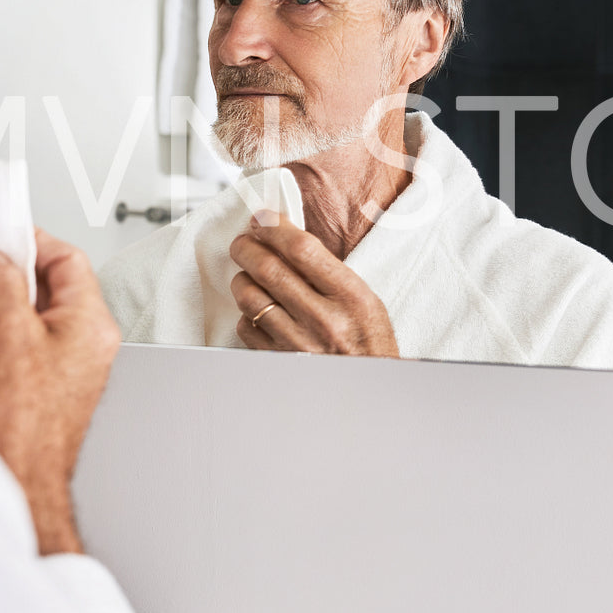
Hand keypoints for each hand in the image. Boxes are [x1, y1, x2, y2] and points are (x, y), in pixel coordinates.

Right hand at [0, 229, 119, 555]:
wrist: (14, 483)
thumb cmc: (19, 423)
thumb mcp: (5, 333)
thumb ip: (2, 284)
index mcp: (92, 325)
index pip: (69, 259)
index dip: (32, 241)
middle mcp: (86, 346)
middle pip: (52, 286)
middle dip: (11, 272)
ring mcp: (65, 370)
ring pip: (33, 317)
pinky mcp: (41, 391)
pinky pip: (21, 346)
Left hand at [228, 213, 399, 357]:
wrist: (369, 392)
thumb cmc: (369, 344)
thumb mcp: (365, 300)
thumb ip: (329, 271)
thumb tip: (286, 239)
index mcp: (350, 297)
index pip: (302, 249)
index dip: (274, 228)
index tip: (262, 220)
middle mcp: (323, 320)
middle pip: (268, 269)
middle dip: (247, 247)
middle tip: (243, 241)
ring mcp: (298, 344)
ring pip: (250, 297)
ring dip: (243, 279)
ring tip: (248, 275)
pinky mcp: (279, 361)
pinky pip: (246, 328)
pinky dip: (246, 313)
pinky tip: (258, 310)